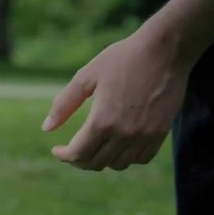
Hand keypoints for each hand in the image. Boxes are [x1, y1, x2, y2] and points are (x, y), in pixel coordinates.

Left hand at [42, 26, 194, 170]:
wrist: (166, 50)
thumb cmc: (123, 58)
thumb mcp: (86, 76)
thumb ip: (64, 105)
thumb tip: (46, 129)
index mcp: (102, 120)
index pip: (78, 153)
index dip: (64, 156)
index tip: (57, 150)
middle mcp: (124, 133)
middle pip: (96, 162)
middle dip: (79, 160)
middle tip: (72, 149)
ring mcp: (145, 135)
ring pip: (118, 164)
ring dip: (102, 160)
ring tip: (94, 146)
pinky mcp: (161, 132)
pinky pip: (141, 158)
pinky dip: (126, 157)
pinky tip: (117, 145)